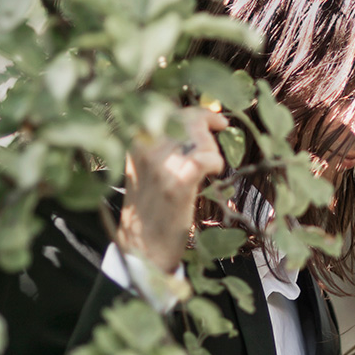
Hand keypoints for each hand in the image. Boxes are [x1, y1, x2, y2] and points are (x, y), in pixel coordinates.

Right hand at [116, 106, 228, 274]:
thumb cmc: (151, 205)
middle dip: (206, 131)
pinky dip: (215, 162)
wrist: (142, 246)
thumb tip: (201, 117)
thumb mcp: (147, 165)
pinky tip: (213, 172)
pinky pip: (206, 158)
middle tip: (213, 148)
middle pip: (188, 119)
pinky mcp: (177, 184)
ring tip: (205, 169)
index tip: (218, 121)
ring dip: (210, 150)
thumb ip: (165, 140)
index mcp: (135, 139)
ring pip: (199, 136)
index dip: (199, 112)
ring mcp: (160, 164)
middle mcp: (145, 147)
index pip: (170, 108)